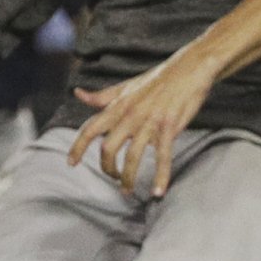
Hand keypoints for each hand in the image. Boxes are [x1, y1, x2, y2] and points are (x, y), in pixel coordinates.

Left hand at [66, 49, 216, 198]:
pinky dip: (161, 176)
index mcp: (117, 105)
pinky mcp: (169, 127)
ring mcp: (150, 122)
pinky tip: (158, 192)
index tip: (71, 163)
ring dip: (128, 178)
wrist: (190, 67)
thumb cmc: (157, 79)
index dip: (78, 147)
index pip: (90, 129)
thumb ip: (102, 96)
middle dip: (107, 168)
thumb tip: (78, 94)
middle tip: (112, 178)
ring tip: (127, 191)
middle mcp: (129, 115)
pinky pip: (163, 157)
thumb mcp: (126, 86)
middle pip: (108, 148)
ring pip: (132, 157)